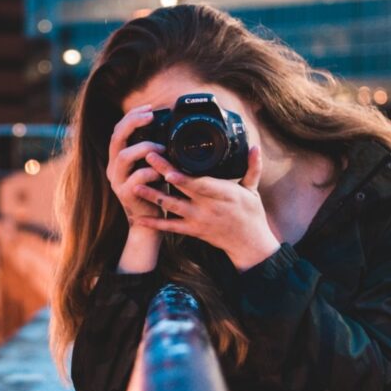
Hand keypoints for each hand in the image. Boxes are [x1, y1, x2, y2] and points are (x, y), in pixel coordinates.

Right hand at [106, 104, 167, 231]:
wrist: (149, 222)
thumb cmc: (154, 191)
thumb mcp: (153, 166)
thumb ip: (155, 150)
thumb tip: (169, 129)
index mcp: (118, 158)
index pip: (118, 130)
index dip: (132, 116)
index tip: (149, 108)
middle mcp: (113, 167)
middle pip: (116, 137)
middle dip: (132, 123)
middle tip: (150, 116)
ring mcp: (117, 181)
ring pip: (123, 156)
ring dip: (145, 148)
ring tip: (162, 148)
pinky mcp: (125, 194)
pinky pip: (136, 177)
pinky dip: (151, 171)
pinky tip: (163, 173)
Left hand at [131, 145, 281, 271]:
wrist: (248, 244)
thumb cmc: (251, 214)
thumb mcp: (253, 190)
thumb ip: (252, 167)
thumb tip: (255, 147)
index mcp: (224, 194)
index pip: (201, 184)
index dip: (184, 178)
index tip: (169, 168)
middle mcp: (208, 207)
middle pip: (182, 189)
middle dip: (163, 173)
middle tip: (147, 157)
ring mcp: (198, 220)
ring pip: (172, 207)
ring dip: (153, 196)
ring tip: (135, 184)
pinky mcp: (192, 230)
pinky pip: (170, 227)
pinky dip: (154, 223)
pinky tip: (139, 217)